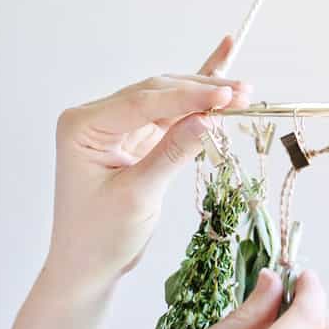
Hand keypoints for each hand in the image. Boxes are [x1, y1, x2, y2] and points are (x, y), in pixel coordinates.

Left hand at [46, 37, 251, 295]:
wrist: (87, 266)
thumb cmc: (100, 236)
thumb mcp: (138, 195)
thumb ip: (172, 153)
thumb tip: (210, 119)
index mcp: (83, 126)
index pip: (142, 102)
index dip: (187, 97)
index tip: (227, 97)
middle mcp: (97, 117)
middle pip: (157, 94)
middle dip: (202, 92)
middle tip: (244, 93)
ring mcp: (117, 125)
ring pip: (168, 99)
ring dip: (205, 95)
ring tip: (244, 92)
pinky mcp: (136, 137)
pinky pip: (170, 112)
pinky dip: (195, 96)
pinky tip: (220, 62)